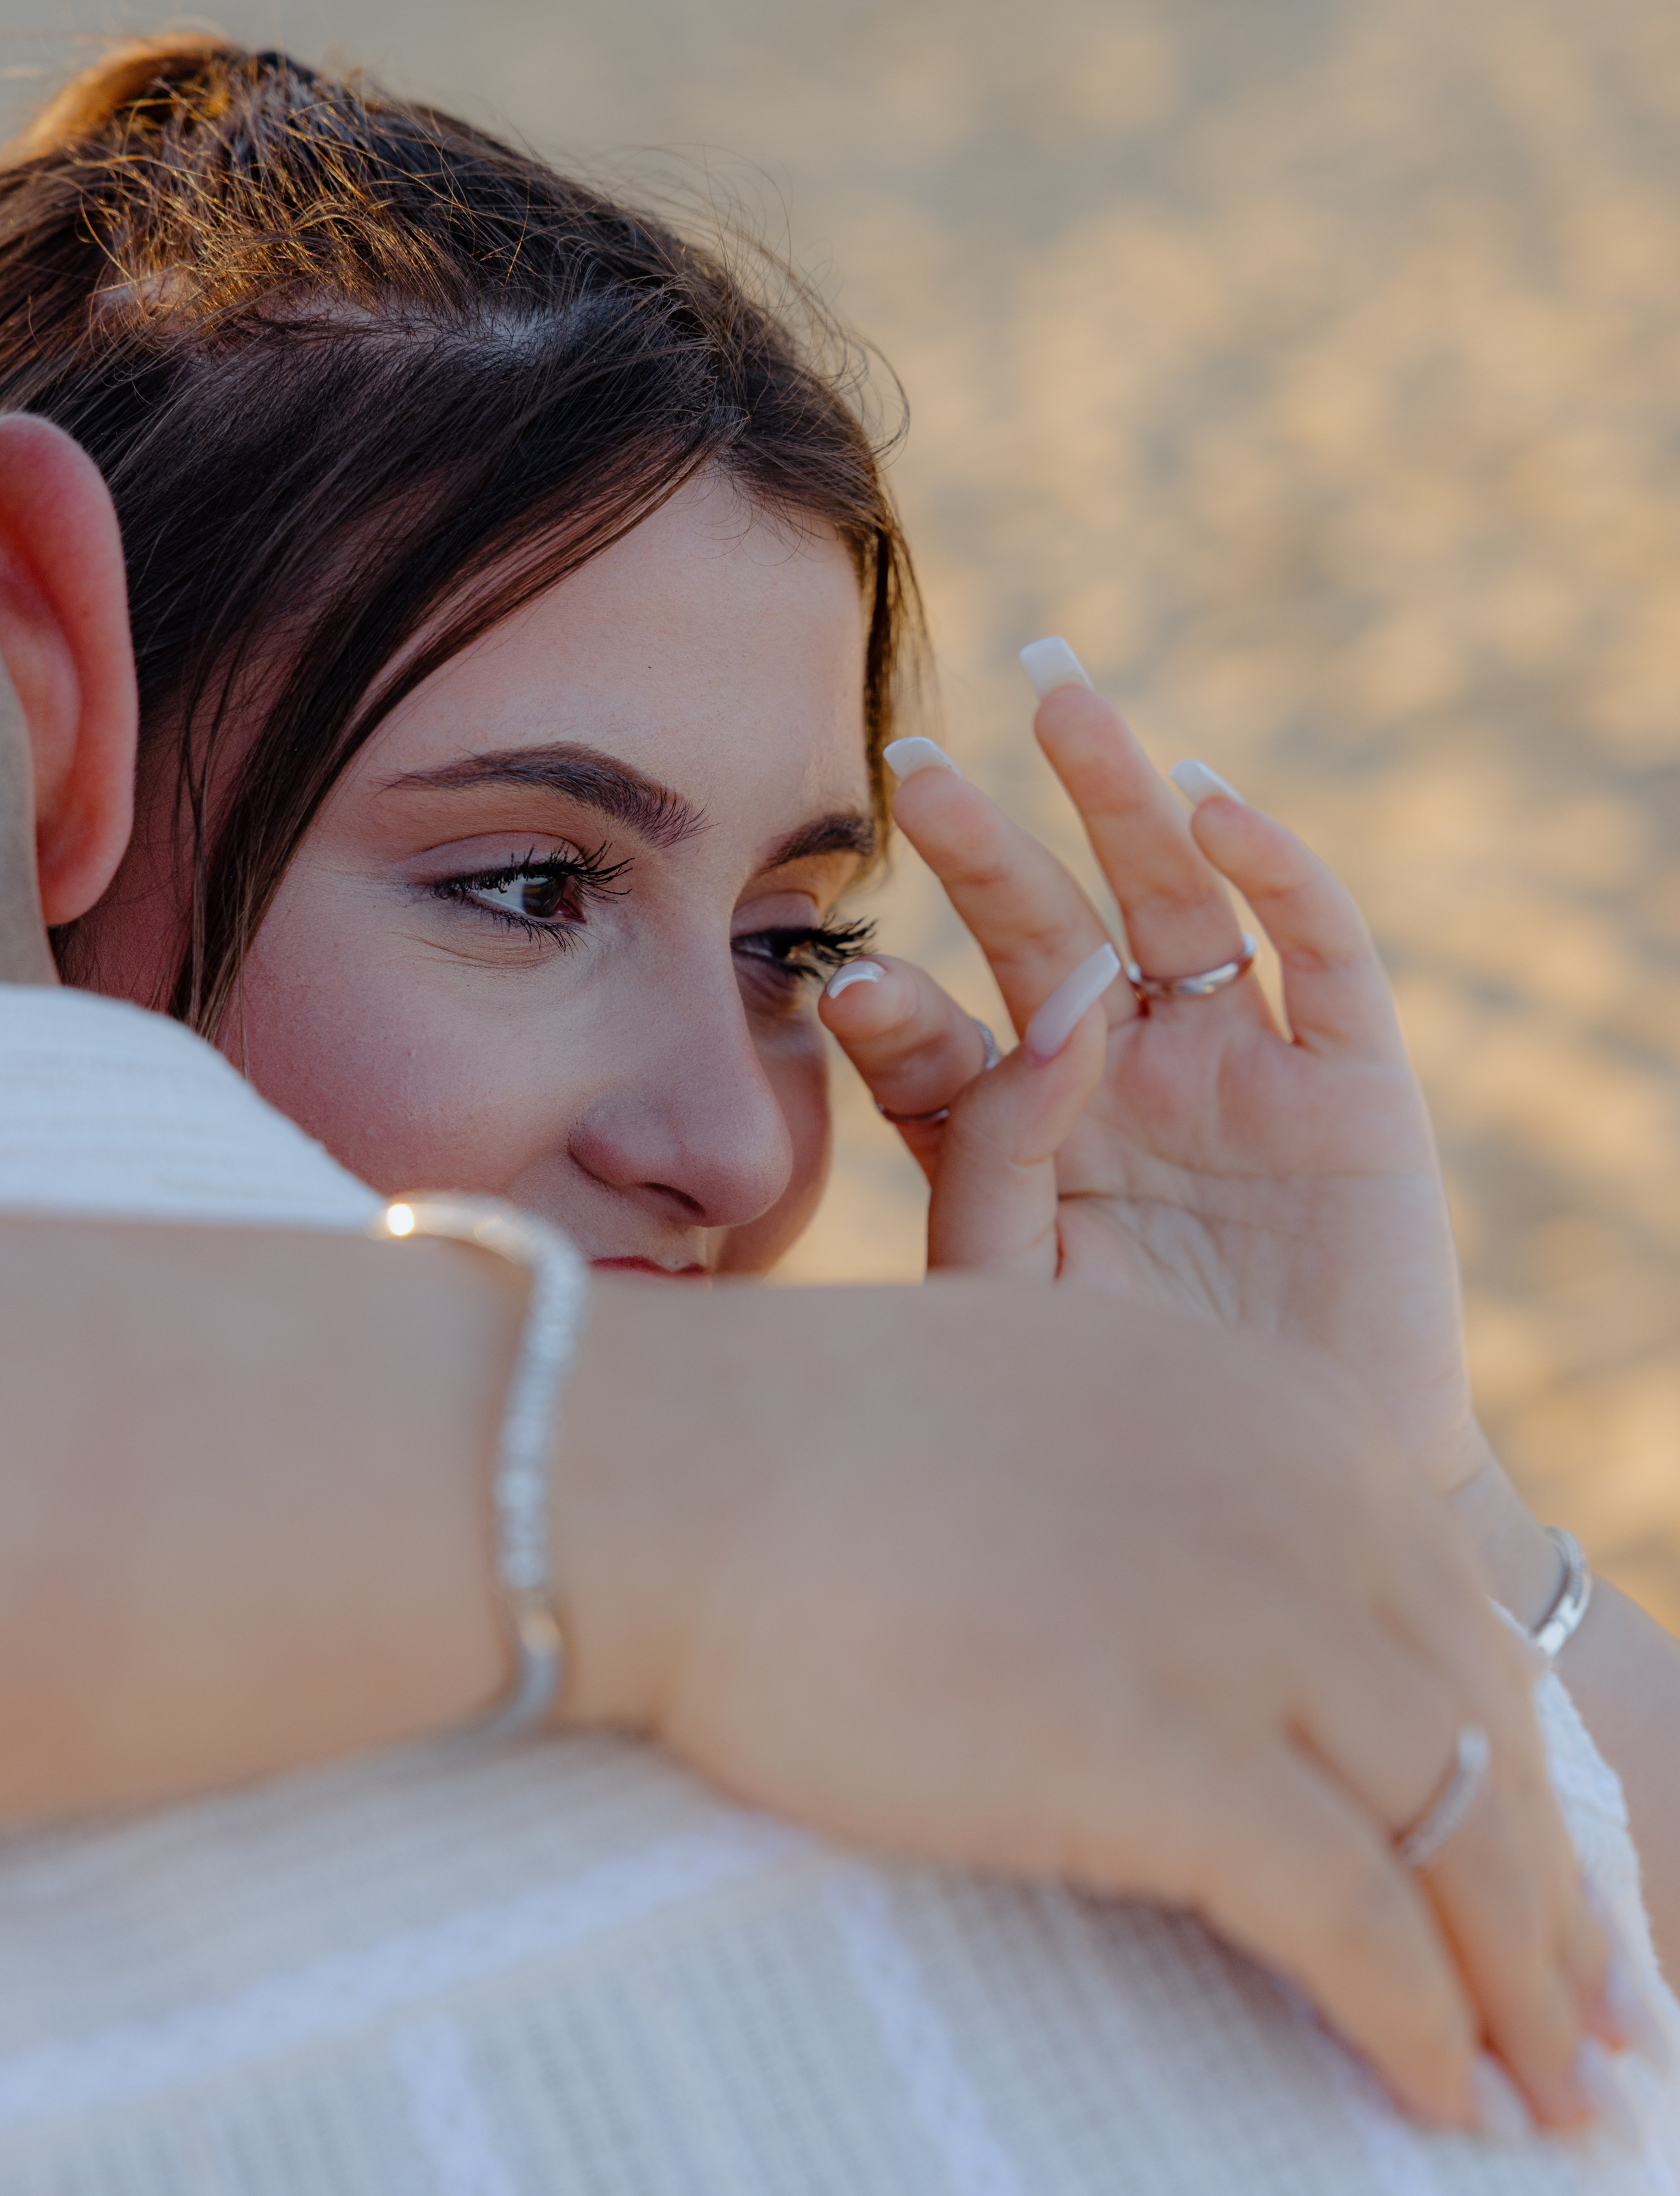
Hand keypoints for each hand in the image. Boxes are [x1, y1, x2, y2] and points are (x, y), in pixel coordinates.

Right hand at [562, 1273, 1612, 2135]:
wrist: (667, 1466)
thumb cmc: (808, 1453)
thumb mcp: (1059, 1414)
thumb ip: (1179, 1497)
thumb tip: (1242, 1631)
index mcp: (1278, 1411)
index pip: (1456, 1611)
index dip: (1515, 1757)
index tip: (1542, 1864)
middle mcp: (1301, 1496)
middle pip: (1485, 1725)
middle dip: (1548, 1891)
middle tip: (1587, 2012)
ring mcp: (1243, 1617)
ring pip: (1451, 1829)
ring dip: (1510, 1980)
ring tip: (1540, 2087)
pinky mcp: (1167, 1749)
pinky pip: (1351, 1918)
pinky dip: (1416, 2021)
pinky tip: (1436, 2094)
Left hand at [823, 677, 1481, 1496]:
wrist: (1305, 1496)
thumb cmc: (1132, 1415)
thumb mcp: (1024, 1301)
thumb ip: (993, 1166)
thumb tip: (1033, 1017)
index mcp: (1023, 1142)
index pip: (942, 1046)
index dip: (896, 1008)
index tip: (843, 981)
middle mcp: (1120, 1082)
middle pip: (1041, 933)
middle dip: (982, 849)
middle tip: (910, 768)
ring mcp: (1236, 1073)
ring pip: (1173, 903)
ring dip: (1119, 799)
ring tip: (1061, 699)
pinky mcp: (1352, 1085)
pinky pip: (1319, 954)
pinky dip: (1277, 871)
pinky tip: (1212, 802)